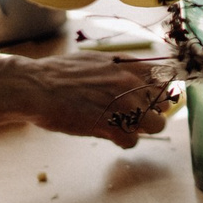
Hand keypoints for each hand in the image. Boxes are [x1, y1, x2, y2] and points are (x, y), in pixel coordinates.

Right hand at [22, 56, 176, 148]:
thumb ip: (119, 69)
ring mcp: (125, 105)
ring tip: (123, 127)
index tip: (152, 99)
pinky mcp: (113, 127)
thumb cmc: (60, 74)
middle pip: (164, 104)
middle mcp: (132, 84)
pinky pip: (133, 141)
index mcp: (129, 66)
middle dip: (152, 112)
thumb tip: (134, 78)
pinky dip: (122, 141)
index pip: (165, 78)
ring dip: (141, 128)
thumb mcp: (96, 61)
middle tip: (134, 116)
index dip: (160, 91)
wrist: (37, 87)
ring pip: (156, 125)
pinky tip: (108, 135)